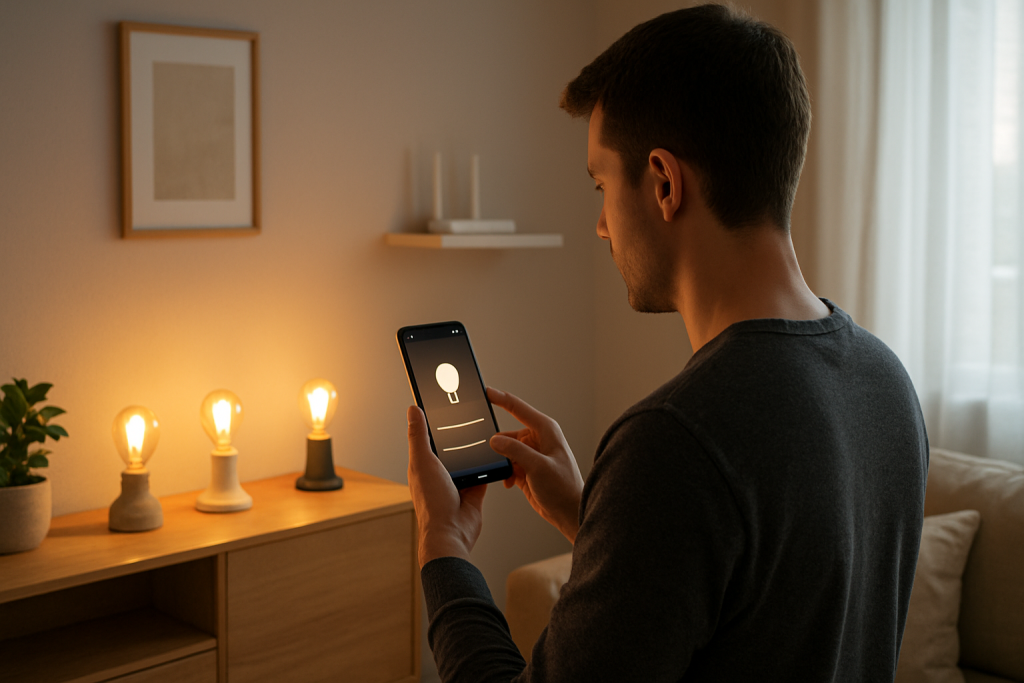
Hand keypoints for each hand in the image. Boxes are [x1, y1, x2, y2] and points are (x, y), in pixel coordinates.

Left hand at [407, 405, 486, 567]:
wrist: (453, 531)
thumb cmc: (432, 502)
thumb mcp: (423, 461)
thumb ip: (419, 436)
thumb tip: (413, 409)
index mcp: (424, 463)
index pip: (428, 434)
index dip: (433, 418)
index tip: (441, 398)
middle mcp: (440, 470)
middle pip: (450, 443)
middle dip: (458, 430)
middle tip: (467, 408)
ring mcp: (458, 479)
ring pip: (469, 455)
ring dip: (474, 447)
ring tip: (481, 427)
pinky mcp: (475, 486)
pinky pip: (484, 469)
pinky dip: (488, 462)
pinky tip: (493, 451)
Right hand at [487, 387, 583, 542]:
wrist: (569, 513)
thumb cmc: (564, 489)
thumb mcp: (538, 467)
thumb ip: (515, 450)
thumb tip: (495, 440)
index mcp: (545, 430)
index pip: (518, 408)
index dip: (500, 398)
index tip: (485, 392)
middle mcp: (538, 439)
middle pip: (508, 433)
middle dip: (498, 445)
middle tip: (489, 454)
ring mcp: (532, 454)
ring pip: (505, 451)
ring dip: (502, 462)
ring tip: (507, 474)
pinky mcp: (527, 468)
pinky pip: (508, 464)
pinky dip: (505, 473)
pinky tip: (510, 482)